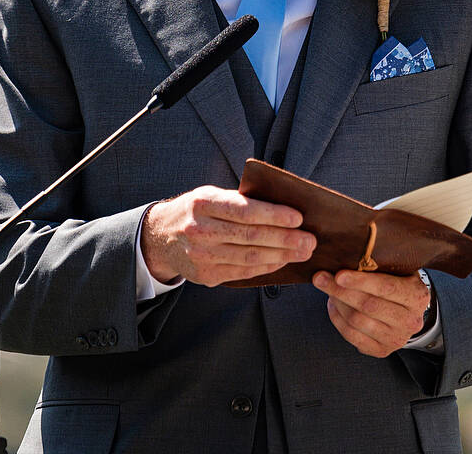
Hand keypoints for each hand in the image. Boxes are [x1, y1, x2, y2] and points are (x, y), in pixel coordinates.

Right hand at [140, 185, 314, 286]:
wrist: (160, 236)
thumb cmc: (197, 210)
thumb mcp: (211, 195)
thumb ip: (241, 201)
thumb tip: (284, 208)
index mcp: (203, 203)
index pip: (244, 210)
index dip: (273, 215)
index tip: (299, 217)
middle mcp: (199, 230)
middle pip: (251, 237)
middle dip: (285, 239)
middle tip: (310, 240)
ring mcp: (200, 256)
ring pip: (249, 258)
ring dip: (282, 256)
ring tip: (303, 252)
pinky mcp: (205, 276)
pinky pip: (243, 272)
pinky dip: (266, 267)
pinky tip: (282, 261)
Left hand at [313, 269, 430, 357]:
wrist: (409, 312)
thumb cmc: (400, 284)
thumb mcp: (400, 271)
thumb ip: (381, 266)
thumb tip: (348, 256)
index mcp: (417, 296)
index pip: (386, 288)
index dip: (361, 281)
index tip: (339, 274)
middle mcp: (410, 320)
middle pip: (368, 306)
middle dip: (340, 291)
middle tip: (321, 278)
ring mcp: (396, 338)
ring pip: (357, 321)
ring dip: (337, 303)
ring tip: (328, 289)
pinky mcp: (382, 350)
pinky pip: (352, 336)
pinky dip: (337, 319)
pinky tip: (333, 305)